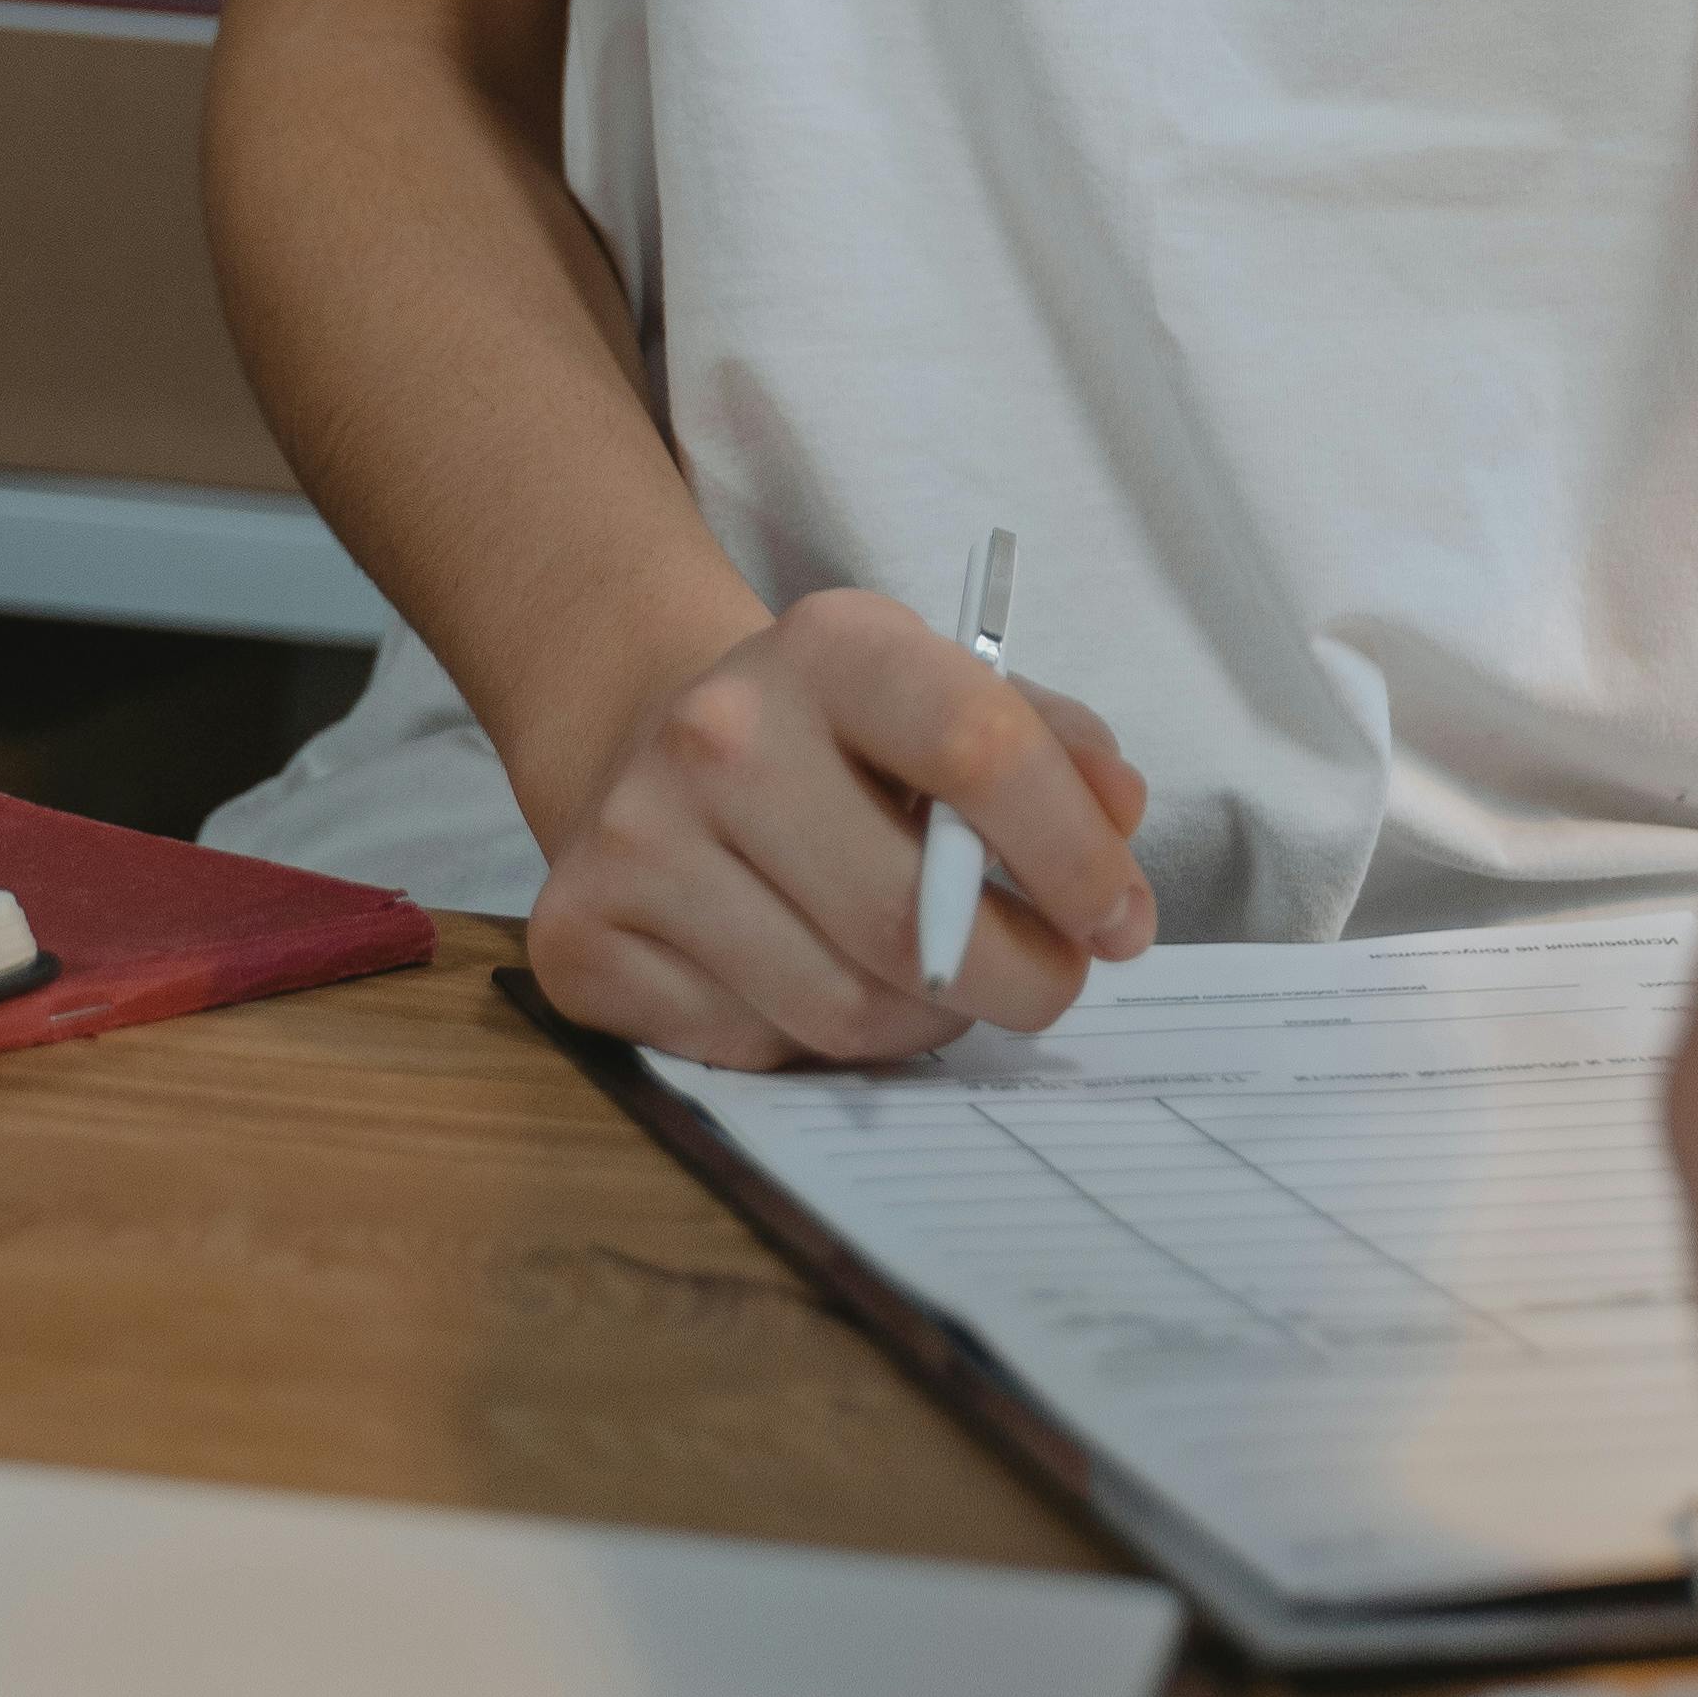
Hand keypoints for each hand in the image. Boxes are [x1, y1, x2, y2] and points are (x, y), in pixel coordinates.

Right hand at [528, 587, 1155, 1064]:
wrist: (648, 739)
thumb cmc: (839, 737)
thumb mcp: (949, 694)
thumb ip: (1054, 745)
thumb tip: (1119, 812)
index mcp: (831, 645)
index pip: (978, 749)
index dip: (1072, 855)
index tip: (1120, 920)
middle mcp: (718, 732)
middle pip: (908, 918)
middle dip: (1019, 977)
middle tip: (1052, 983)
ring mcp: (636, 838)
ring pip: (836, 1009)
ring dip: (923, 1023)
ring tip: (938, 983)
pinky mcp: (577, 937)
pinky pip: (744, 1051)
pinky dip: (809, 1047)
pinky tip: (815, 981)